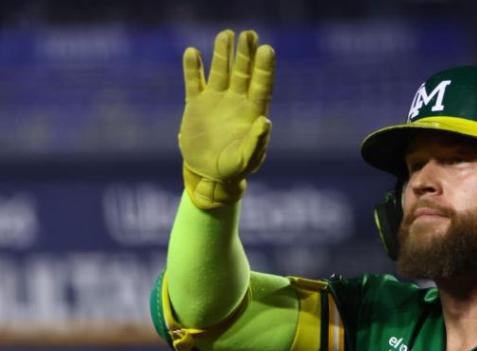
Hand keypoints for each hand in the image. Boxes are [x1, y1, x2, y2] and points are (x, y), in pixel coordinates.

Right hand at [178, 29, 275, 208]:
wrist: (209, 174)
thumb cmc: (235, 169)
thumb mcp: (247, 158)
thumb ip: (257, 141)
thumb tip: (266, 121)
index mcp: (253, 112)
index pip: (261, 84)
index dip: (264, 67)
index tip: (267, 49)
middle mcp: (236, 101)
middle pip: (243, 72)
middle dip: (245, 53)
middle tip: (248, 34)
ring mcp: (216, 100)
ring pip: (220, 71)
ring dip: (222, 53)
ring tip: (225, 34)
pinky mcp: (196, 105)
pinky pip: (194, 82)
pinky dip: (192, 68)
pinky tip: (192, 53)